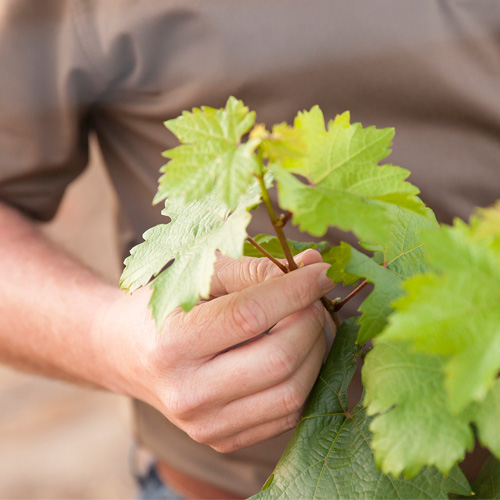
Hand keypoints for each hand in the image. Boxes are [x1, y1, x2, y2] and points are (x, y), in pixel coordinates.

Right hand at [99, 250, 333, 452]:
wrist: (125, 354)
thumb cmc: (161, 307)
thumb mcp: (195, 276)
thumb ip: (252, 268)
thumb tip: (311, 264)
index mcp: (171, 343)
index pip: (250, 315)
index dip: (296, 290)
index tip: (321, 273)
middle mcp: (187, 394)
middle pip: (280, 360)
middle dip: (312, 322)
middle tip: (313, 299)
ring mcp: (206, 426)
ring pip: (292, 393)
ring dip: (315, 351)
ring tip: (306, 323)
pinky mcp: (223, 441)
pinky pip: (286, 414)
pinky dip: (303, 378)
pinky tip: (293, 352)